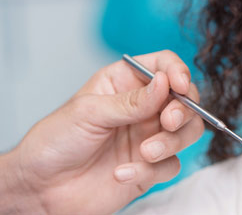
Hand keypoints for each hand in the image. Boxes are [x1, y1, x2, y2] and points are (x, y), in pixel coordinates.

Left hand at [3, 50, 203, 213]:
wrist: (40, 189)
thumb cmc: (54, 142)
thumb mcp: (89, 113)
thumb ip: (131, 101)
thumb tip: (165, 82)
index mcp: (125, 82)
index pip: (163, 65)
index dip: (177, 72)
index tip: (180, 86)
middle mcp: (143, 107)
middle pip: (185, 99)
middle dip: (183, 110)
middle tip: (169, 121)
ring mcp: (149, 136)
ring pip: (187, 132)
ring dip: (172, 142)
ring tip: (146, 152)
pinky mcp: (150, 167)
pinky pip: (170, 165)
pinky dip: (151, 170)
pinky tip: (121, 174)